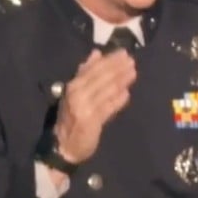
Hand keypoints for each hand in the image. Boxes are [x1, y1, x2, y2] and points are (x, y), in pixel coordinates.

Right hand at [53, 49, 136, 163]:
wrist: (64, 144)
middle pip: (102, 77)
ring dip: (121, 81)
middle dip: (118, 68)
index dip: (110, 60)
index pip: (94, 68)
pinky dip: (117, 100)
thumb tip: (96, 53)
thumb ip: (85, 72)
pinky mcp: (91, 121)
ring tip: (133, 73)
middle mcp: (77, 94)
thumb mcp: (75, 92)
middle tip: (132, 61)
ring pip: (106, 90)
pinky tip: (127, 94)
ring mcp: (84, 107)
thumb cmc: (72, 116)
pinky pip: (107, 108)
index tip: (124, 54)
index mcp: (73, 85)